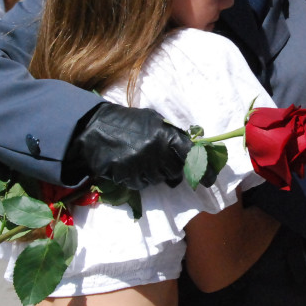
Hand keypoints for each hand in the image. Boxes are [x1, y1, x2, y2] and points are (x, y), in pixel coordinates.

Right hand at [63, 104, 192, 189]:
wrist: (94, 129)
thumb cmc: (127, 122)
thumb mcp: (153, 120)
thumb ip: (172, 135)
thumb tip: (193, 150)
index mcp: (165, 134)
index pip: (192, 156)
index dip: (204, 170)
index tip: (211, 181)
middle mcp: (156, 152)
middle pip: (176, 171)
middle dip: (172, 169)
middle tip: (160, 160)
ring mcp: (142, 166)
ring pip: (160, 179)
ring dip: (155, 173)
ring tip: (141, 158)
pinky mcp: (129, 177)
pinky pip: (143, 184)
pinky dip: (140, 178)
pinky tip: (130, 164)